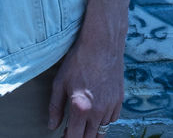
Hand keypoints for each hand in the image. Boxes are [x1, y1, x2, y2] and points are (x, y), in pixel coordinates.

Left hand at [49, 0, 129, 136]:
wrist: (102, 45)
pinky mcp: (120, 100)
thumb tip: (52, 126)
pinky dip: (104, 120)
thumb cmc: (78, 61)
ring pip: (102, 129)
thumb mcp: (59, 83)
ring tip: (84, 120)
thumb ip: (55, 107)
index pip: (75, 137)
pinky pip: (112, 119)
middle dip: (81, 137)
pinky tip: (96, 111)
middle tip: (72, 130)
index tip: (64, 135)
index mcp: (81, 108)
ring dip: (92, 129)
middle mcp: (98, 111)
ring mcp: (111, 106)